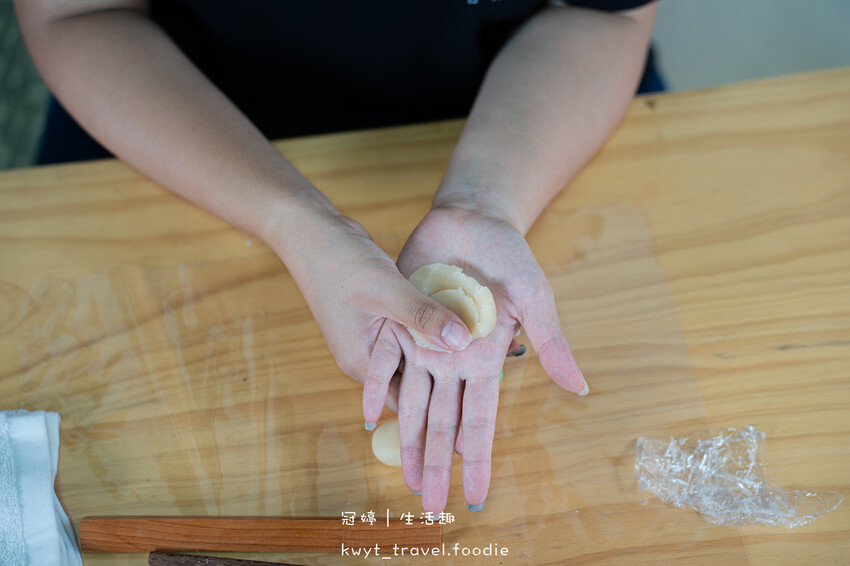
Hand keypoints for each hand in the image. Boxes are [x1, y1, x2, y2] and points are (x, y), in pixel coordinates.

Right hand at [270, 209, 471, 418]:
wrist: (315, 234)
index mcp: (363, 361)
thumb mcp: (388, 291)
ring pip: (415, 356)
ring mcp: (374, 337)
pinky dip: (432, 332)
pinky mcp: (381, 319)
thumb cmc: (341, 265)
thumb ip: (424, 316)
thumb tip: (463, 342)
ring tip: (482, 363)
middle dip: (445, 387)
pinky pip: (412, 334)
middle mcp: (368, 356)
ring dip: (441, 356)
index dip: (437, 413)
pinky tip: (461, 328)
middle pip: (413, 383)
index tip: (473, 421)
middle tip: (483, 398)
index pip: (406, 402)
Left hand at [381, 206, 587, 512]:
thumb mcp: (535, 300)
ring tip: (403, 478)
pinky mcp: (401, 323)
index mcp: (485, 362)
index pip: (480, 422)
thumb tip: (580, 388)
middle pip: (442, 424)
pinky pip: (386, 363)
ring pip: (411, 404)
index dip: (478, 461)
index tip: (476, 498)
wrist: (472, 221)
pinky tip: (368, 418)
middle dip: (436, 464)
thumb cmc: (510, 258)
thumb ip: (550, 344)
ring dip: (408, 442)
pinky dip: (376, 389)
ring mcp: (425, 345)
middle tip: (430, 504)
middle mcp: (453, 362)